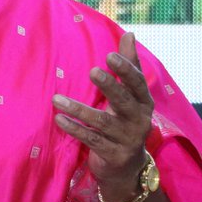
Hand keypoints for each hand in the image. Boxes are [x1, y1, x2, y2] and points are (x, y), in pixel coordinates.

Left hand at [52, 32, 153, 201]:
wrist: (127, 168)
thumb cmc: (125, 121)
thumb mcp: (130, 95)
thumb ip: (129, 65)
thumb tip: (129, 34)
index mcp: (144, 102)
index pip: (138, 83)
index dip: (126, 69)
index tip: (110, 55)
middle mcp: (140, 121)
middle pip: (124, 101)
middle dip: (110, 86)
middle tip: (93, 71)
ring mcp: (128, 140)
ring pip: (103, 122)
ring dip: (79, 110)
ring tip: (57, 100)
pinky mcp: (114, 155)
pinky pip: (91, 140)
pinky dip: (75, 129)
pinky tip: (59, 119)